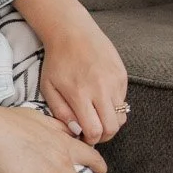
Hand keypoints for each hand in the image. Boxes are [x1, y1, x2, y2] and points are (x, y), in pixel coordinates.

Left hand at [15, 0, 129, 142]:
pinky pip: (123, 101)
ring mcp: (115, 82)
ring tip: (98, 117)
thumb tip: (75, 130)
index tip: (85, 138)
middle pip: (112, 128)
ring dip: (111, 122)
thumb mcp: (49, 87)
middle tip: (94, 133)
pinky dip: (114, 106)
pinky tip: (101, 99)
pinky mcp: (123, 76)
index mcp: (80, 94)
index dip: (90, 140)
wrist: (72, 32)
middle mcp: (101, 89)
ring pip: (122, 116)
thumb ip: (60, 112)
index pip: (94, 130)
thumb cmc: (57, 61)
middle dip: (103, 136)